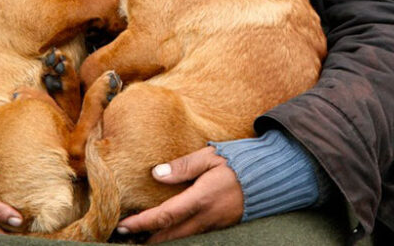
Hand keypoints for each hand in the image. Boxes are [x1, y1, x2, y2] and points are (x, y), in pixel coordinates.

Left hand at [116, 146, 243, 242]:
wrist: (270, 177)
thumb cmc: (238, 163)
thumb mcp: (210, 156)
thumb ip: (183, 165)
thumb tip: (156, 173)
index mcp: (201, 199)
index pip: (165, 216)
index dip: (142, 223)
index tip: (123, 225)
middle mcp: (206, 217)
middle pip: (169, 235)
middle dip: (146, 237)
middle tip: (123, 233)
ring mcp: (213, 224)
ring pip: (180, 238)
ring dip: (159, 237)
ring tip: (139, 233)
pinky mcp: (218, 226)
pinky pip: (192, 235)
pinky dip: (174, 234)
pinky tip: (165, 228)